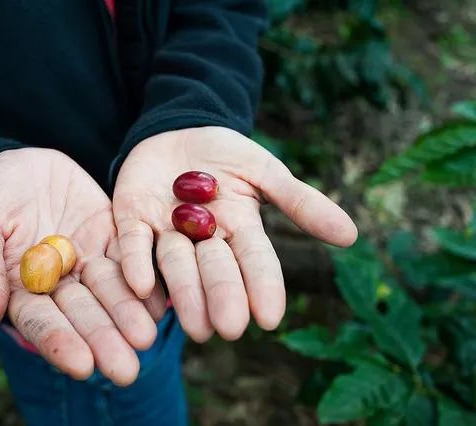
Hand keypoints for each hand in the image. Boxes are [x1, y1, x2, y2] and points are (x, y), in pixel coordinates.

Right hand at [0, 148, 163, 385]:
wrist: (18, 163)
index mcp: (23, 290)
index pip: (42, 321)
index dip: (61, 342)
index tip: (82, 365)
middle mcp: (60, 284)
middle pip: (83, 315)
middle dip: (104, 340)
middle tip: (127, 369)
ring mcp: (87, 261)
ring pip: (111, 291)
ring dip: (128, 315)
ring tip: (147, 338)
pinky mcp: (111, 237)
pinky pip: (130, 258)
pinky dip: (145, 279)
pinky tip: (161, 300)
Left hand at [113, 127, 356, 341]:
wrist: (178, 129)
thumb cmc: (227, 153)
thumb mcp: (265, 172)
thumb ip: (300, 203)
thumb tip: (351, 236)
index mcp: (238, 228)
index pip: (255, 260)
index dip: (262, 287)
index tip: (271, 318)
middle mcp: (202, 239)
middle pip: (214, 269)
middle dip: (222, 296)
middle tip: (228, 329)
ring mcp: (165, 231)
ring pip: (175, 264)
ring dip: (183, 292)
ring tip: (193, 325)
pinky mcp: (131, 219)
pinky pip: (132, 242)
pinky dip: (137, 262)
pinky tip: (142, 286)